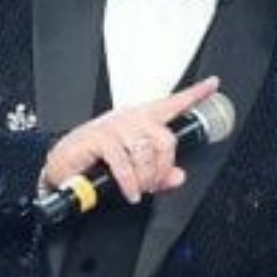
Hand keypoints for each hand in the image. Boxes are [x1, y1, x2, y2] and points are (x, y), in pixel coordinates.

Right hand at [41, 77, 218, 204]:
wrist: (63, 164)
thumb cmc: (98, 160)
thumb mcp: (134, 169)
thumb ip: (160, 173)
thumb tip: (179, 177)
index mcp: (143, 119)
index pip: (173, 102)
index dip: (196, 93)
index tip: (213, 84)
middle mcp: (131, 118)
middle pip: (166, 139)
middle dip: (163, 168)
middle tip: (153, 183)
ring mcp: (115, 126)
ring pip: (146, 152)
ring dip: (146, 178)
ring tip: (139, 188)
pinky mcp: (98, 138)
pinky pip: (124, 163)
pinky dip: (129, 182)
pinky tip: (130, 192)